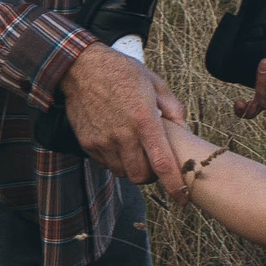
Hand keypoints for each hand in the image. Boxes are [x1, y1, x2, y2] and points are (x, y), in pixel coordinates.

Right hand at [58, 43, 191, 201]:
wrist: (82, 68)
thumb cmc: (122, 72)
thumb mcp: (155, 83)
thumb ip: (173, 108)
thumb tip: (184, 130)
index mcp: (144, 121)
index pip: (162, 163)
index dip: (174, 185)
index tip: (183, 198)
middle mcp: (123, 135)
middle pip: (141, 176)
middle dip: (152, 176)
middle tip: (155, 163)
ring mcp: (103, 141)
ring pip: (123, 173)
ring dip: (133, 169)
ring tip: (136, 151)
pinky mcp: (88, 143)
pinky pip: (106, 164)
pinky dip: (116, 161)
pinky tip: (119, 144)